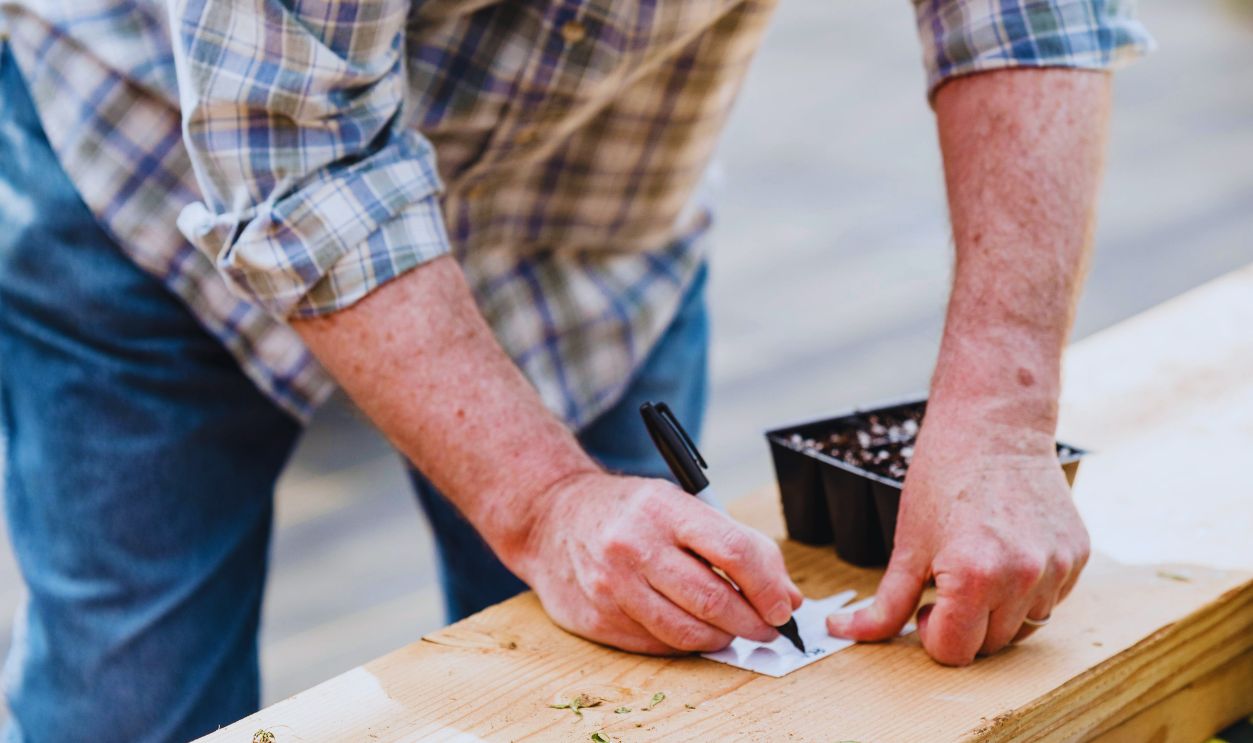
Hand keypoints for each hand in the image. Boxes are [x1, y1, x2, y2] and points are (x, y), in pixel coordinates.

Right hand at [511, 472, 803, 654]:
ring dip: (722, 639)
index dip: (768, 586)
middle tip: (768, 627)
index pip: (733, 551)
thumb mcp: (678, 505)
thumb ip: (734, 544)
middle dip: (753, 622)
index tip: (782, 604)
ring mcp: (611, 585)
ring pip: (686, 632)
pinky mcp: (597, 618)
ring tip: (732, 632)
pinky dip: (684, 644)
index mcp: (663, 508)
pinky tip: (691, 631)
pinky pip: (657, 645)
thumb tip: (785, 594)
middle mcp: (634, 546)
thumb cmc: (626, 511)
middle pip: (713, 600)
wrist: (551, 517)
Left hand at [826, 410, 1089, 665]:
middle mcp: (1024, 578)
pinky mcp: (1078, 556)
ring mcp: (1057, 568)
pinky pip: (1049, 599)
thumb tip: (842, 632)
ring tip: (977, 564)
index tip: (925, 603)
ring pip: (1022, 627)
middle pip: (988, 646)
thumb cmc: (942, 476)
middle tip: (946, 579)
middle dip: (962, 623)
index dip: (930, 632)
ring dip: (997, 611)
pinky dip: (1026, 590)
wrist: (994, 424)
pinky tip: (1006, 552)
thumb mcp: (907, 544)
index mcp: (975, 577)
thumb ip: (884, 603)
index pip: (953, 652)